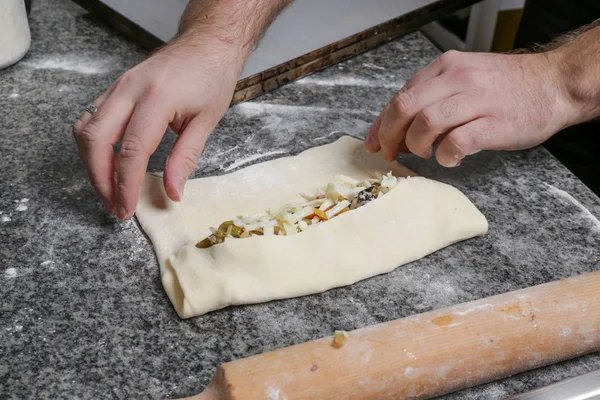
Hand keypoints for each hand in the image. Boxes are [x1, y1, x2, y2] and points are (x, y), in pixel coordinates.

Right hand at [73, 35, 242, 218]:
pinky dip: (92, 145)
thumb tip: (172, 192)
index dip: (125, 185)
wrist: (206, 44)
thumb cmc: (211, 78)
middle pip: (96, 140)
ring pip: (86, 129)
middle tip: (114, 206)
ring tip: (108, 190)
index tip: (126, 209)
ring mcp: (118, 87)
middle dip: (100, 179)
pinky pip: (91, 118)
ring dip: (91, 164)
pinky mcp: (115, 88)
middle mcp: (129, 90)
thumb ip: (186, 158)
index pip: (131, 151)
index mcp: (157, 99)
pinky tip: (106, 163)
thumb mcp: (207, 121)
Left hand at [364, 50, 577, 166]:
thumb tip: (400, 129)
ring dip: (416, 145)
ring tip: (425, 153)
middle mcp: (457, 79)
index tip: (374, 142)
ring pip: (425, 123)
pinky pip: (456, 142)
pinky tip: (449, 159)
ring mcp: (476, 100)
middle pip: (405, 107)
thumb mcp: (465, 79)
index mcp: (446, 68)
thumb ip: (433, 97)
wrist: (554, 84)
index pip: (400, 95)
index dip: (381, 123)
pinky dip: (445, 156)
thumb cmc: (507, 88)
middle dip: (389, 135)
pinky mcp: (493, 124)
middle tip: (391, 153)